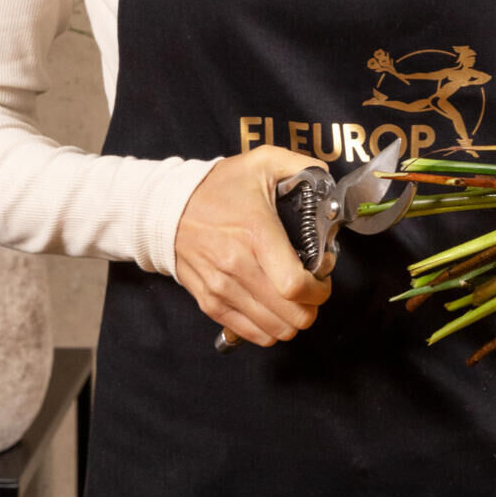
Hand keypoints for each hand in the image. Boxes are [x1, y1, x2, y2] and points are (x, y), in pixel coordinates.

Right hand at [173, 147, 332, 347]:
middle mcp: (237, 268)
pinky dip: (268, 328)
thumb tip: (330, 180)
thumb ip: (303, 166)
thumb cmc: (218, 187)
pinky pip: (250, 333)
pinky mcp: (210, 303)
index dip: (320, 290)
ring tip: (291, 297)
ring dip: (292, 319)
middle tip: (311, 288)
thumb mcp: (262, 162)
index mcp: (256, 234)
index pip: (295, 286)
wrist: (165, 208)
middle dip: (312, 306)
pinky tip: (271, 307)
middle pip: (290, 316)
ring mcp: (221, 289)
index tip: (323, 278)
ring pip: (274, 331)